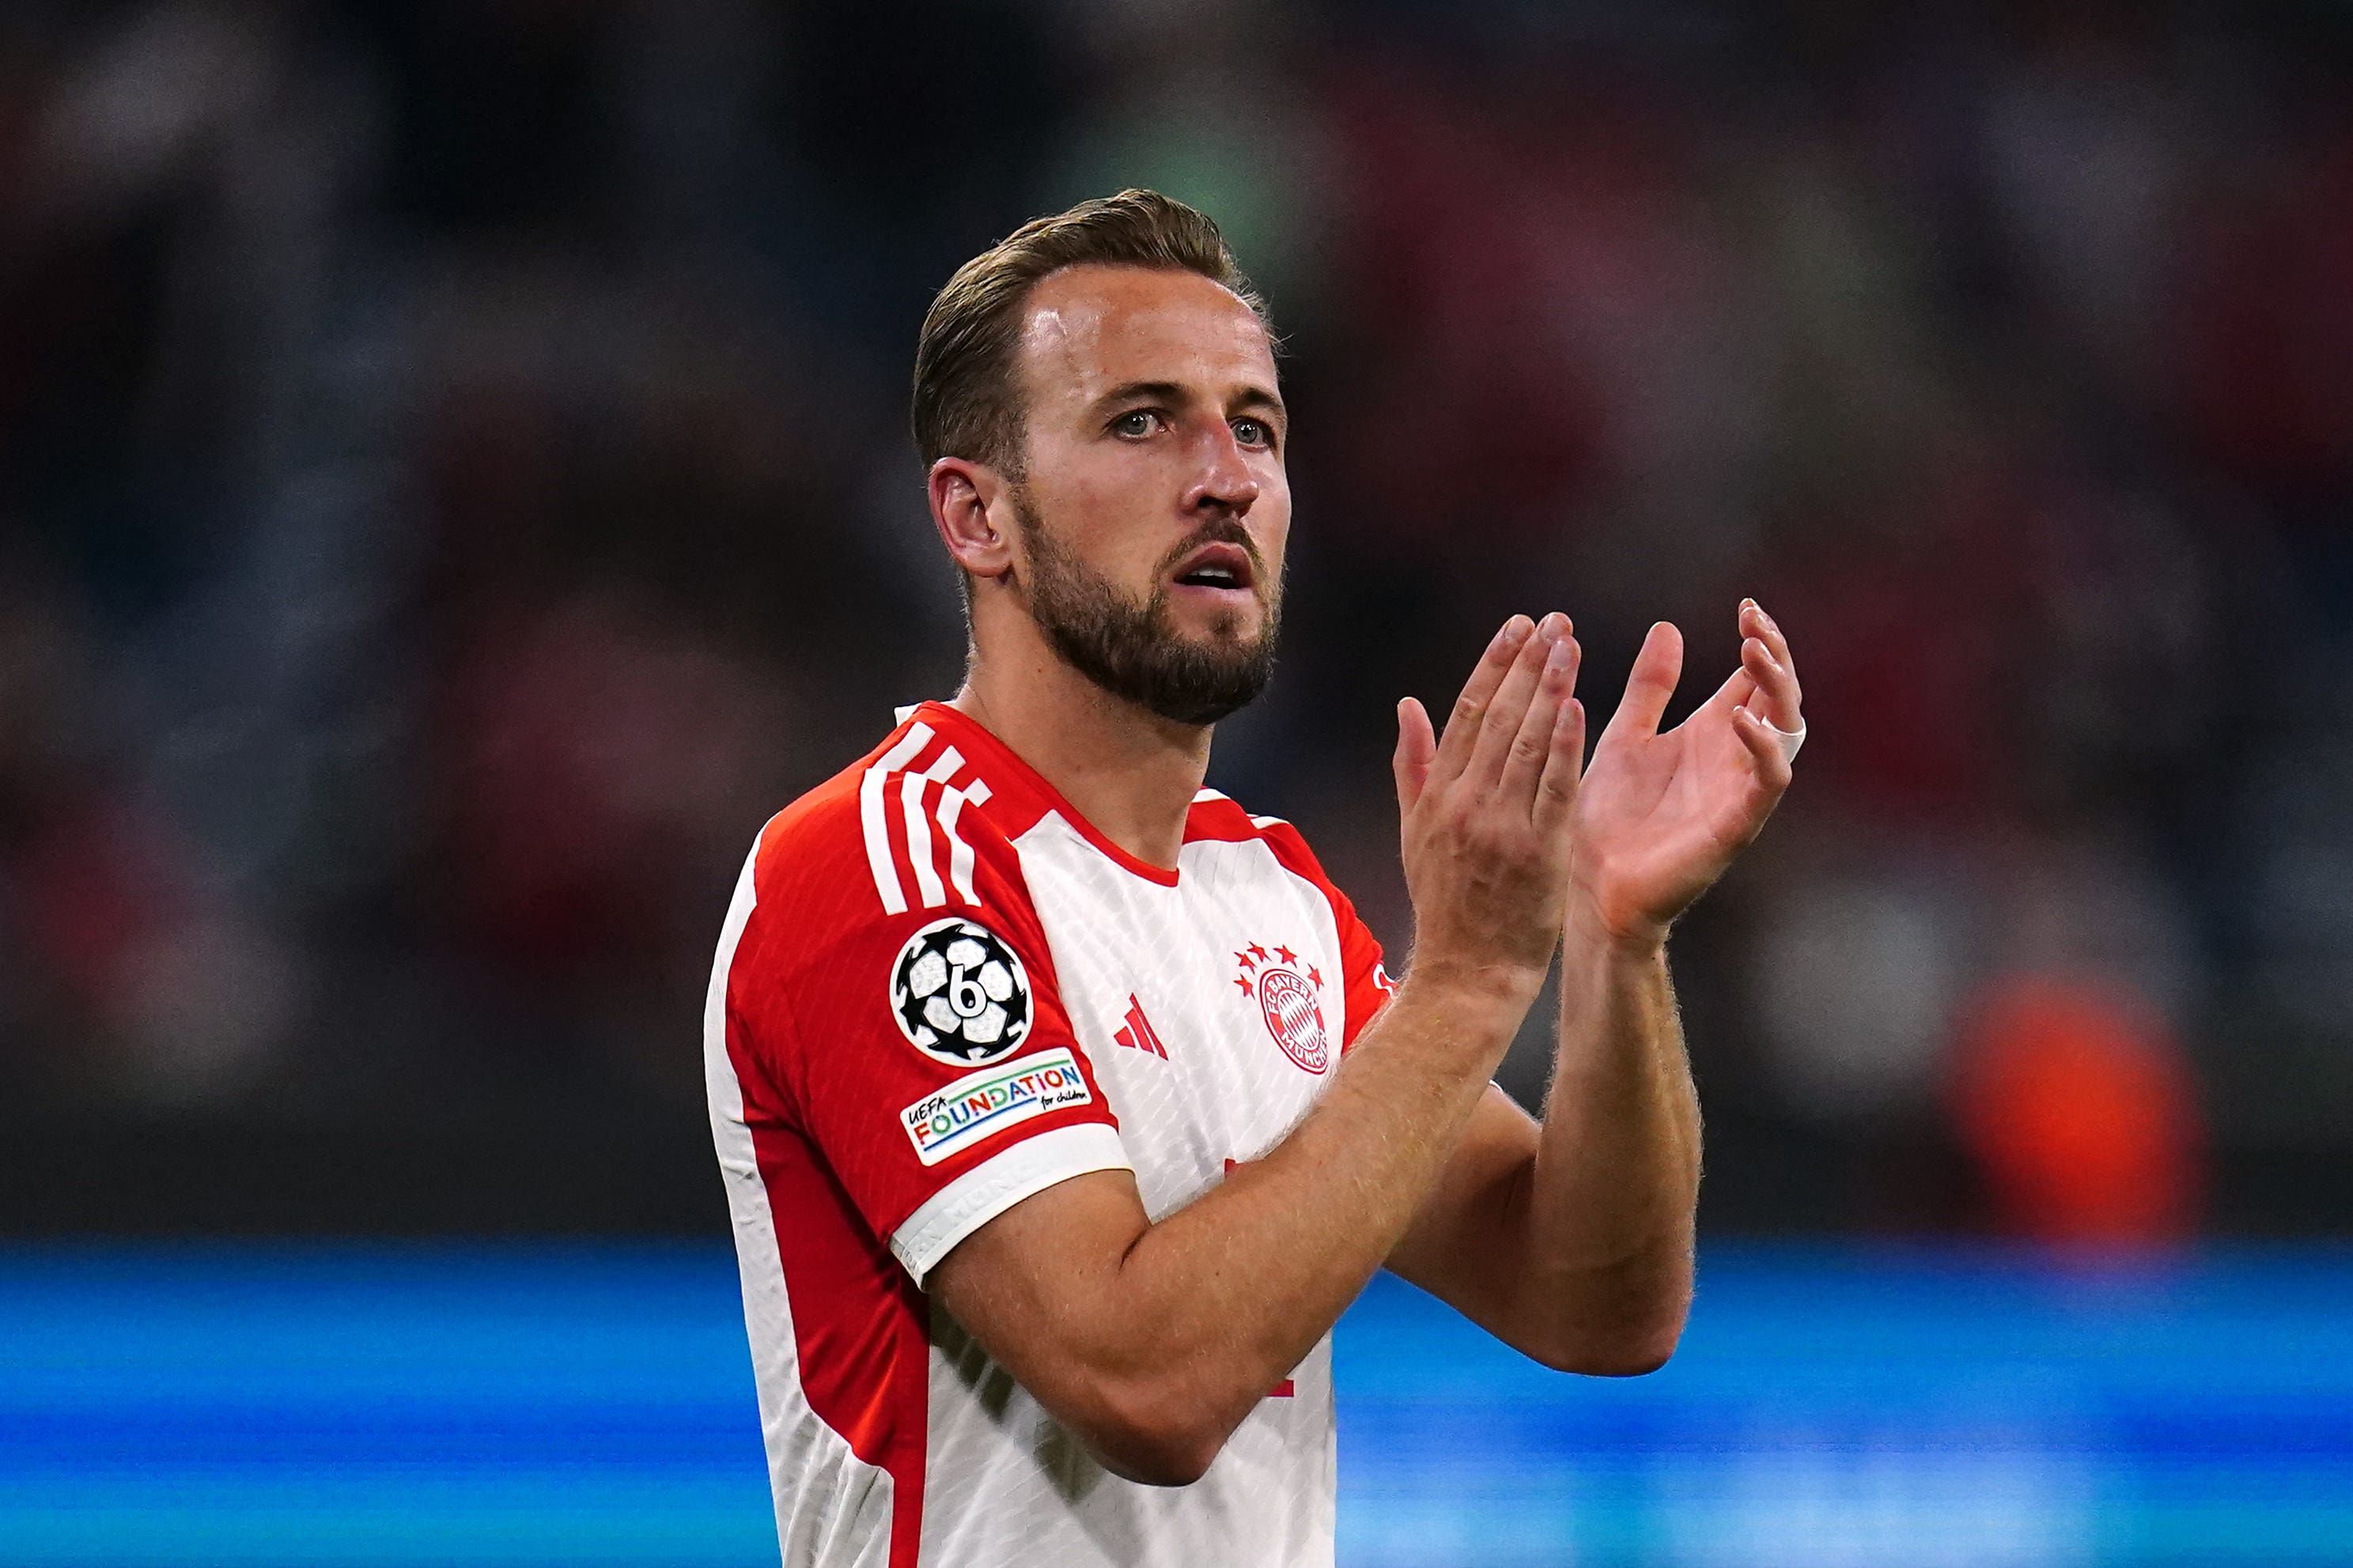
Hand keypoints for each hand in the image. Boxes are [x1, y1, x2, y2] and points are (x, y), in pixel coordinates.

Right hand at [1392, 613, 1587, 1007]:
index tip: (1516, 626)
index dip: (1493, 665)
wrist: (1467, 972)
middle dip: (1528, 663)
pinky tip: (1579, 706)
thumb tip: (1407, 705)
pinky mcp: (1538, 851)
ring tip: (1570, 646)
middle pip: (1499, 718)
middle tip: (1554, 621)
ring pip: (1527, 743)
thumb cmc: (1445, 904)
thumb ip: (1413, 766)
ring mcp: (1502, 827)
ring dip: (1550, 689)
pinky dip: (1564, 745)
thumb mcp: (1415, 833)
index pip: (1466, 713)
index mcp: (1438, 796)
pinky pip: (1553, 789)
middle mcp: (1466, 803)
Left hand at [1569, 599, 1801, 949]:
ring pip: (1787, 732)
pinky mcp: (1735, 825)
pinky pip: (1768, 782)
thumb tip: (1668, 627)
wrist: (1590, 887)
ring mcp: (1738, 790)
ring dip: (1777, 690)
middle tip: (1753, 623)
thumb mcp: (1625, 737)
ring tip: (1754, 653)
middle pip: (1779, 696)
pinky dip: (1764, 748)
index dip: (1760, 641)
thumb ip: (1649, 689)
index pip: (1754, 678)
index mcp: (1709, 734)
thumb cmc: (1607, 819)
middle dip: (1775, 656)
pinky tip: (1741, 718)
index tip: (1745, 607)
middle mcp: (1732, 758)